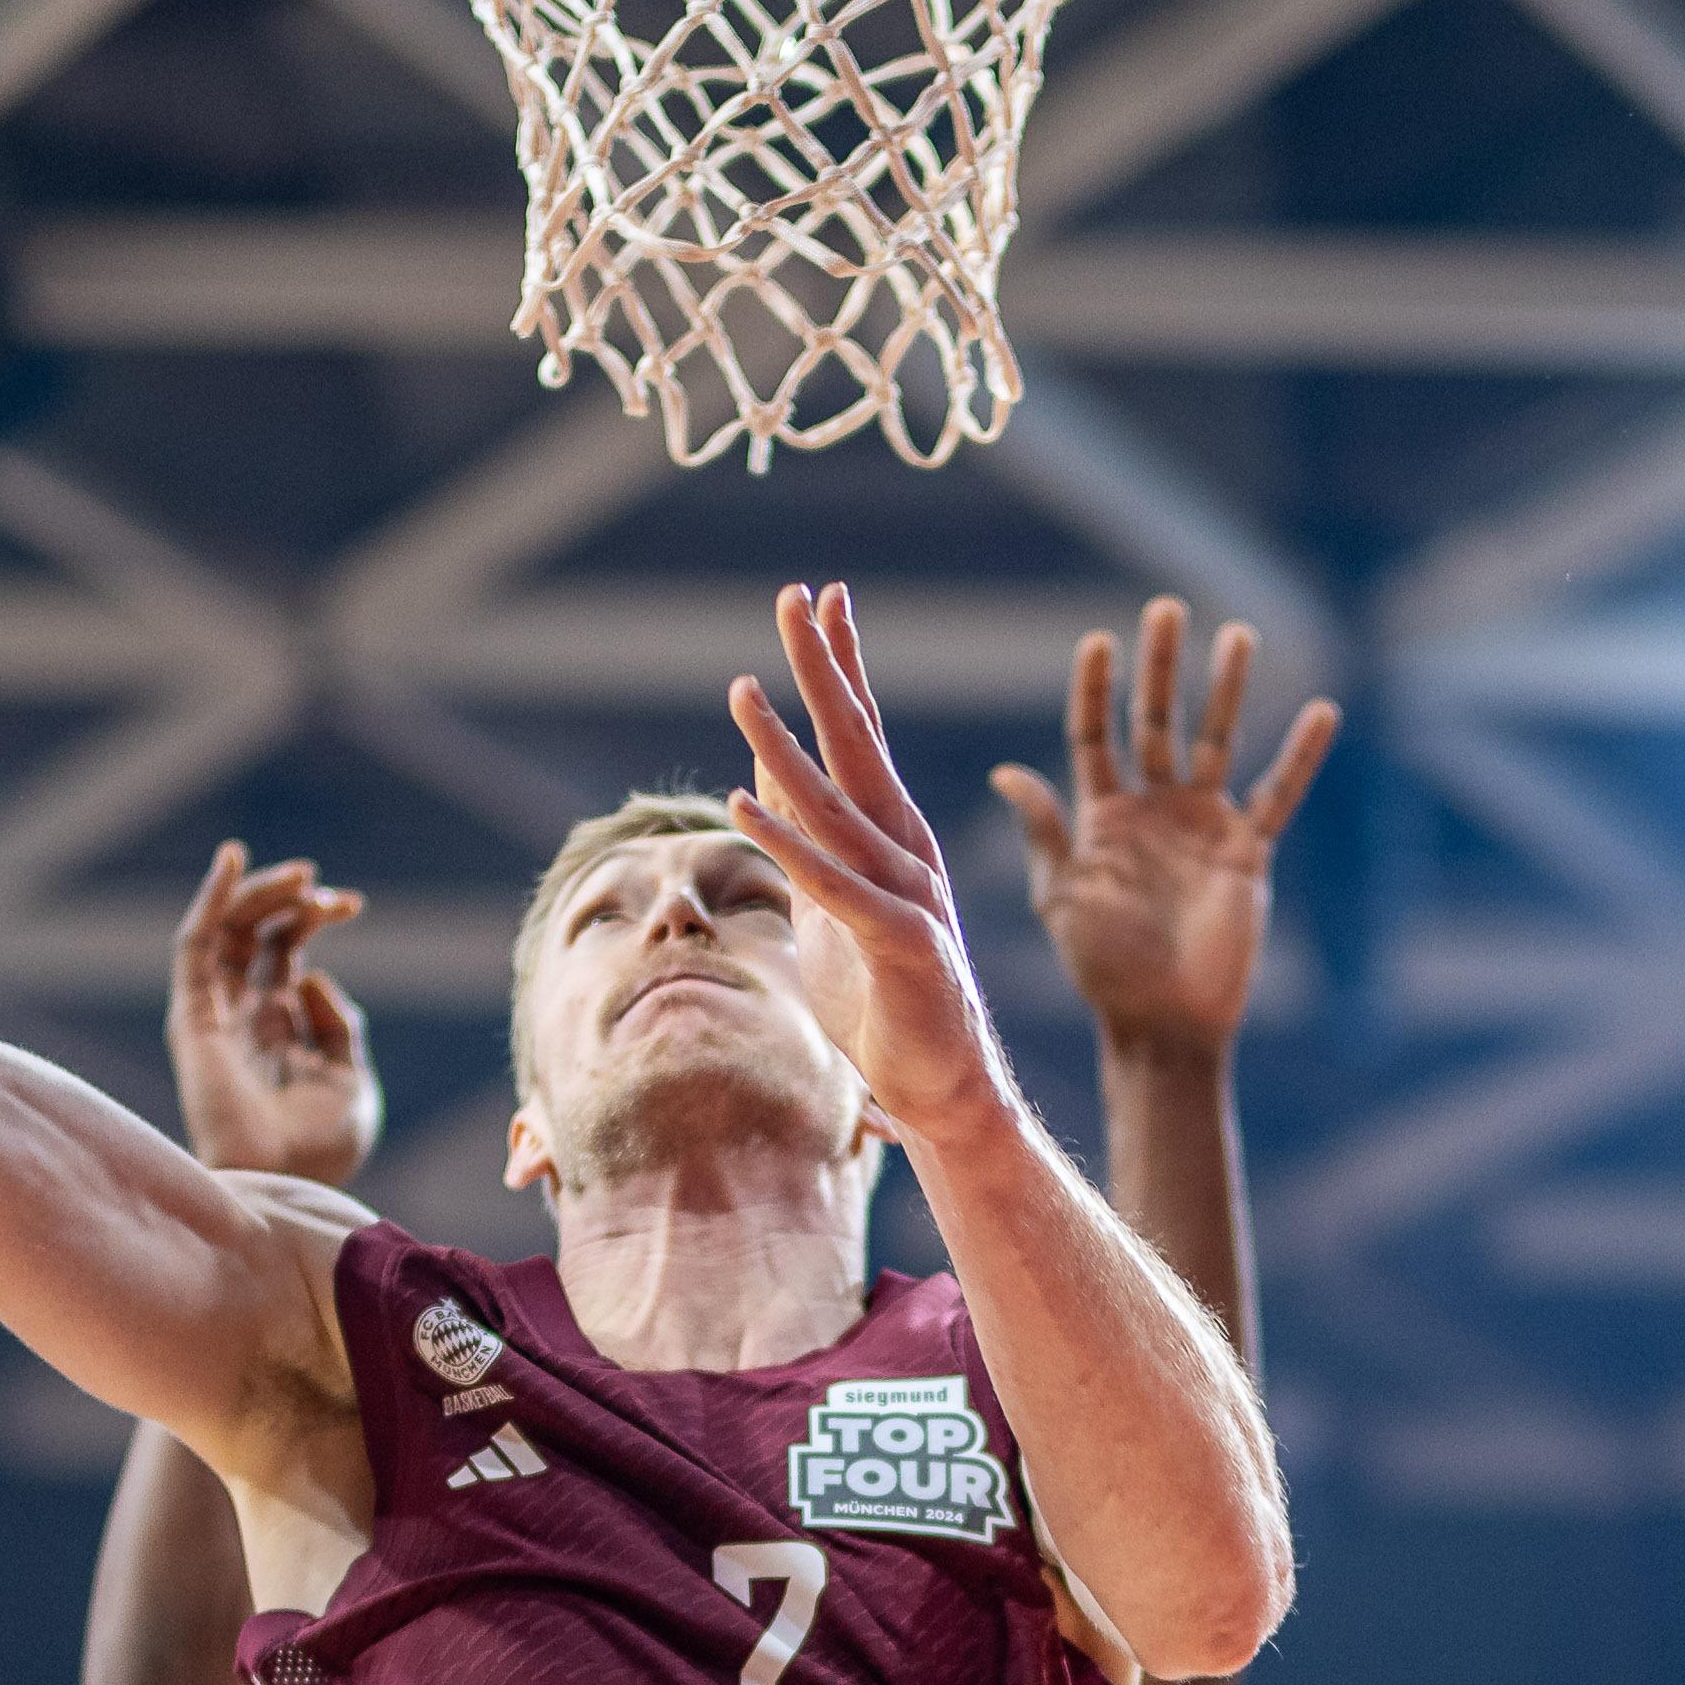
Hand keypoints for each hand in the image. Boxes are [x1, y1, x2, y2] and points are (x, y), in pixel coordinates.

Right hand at [166, 842, 379, 1186]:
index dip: (312, 918)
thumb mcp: (350, 1080)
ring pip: (226, 932)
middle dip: (291, 902)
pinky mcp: (194, 1019)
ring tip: (300, 875)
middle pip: (254, 936)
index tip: (352, 903)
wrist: (288, 1184)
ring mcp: (217, 1016)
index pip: (284, 953)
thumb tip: (311, 975)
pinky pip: (194, 949)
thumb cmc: (322, 1149)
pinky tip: (233, 863)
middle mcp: (244, 1017)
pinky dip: (211, 902)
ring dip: (259, 893)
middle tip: (326, 892)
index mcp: (279, 1030)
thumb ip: (339, 1026)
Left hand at [727, 583, 1012, 1145]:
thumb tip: (760, 771)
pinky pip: (833, 885)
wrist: (942, 1089)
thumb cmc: (883, 997)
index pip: (863, 733)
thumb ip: (804, 835)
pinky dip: (787, 842)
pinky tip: (742, 802)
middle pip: (859, 743)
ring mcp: (910, 894)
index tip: (822, 595)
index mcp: (892, 835)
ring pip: (839, 806)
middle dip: (827, 668)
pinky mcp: (902, 943)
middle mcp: (906, 849)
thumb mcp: (830, 900)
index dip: (842, 664)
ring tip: (741, 688)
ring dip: (786, 746)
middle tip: (799, 595)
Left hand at [993, 598, 1337, 1059]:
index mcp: (1103, 817)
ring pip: (1218, 742)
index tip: (1099, 639)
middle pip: (1157, 722)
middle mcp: (1154, 810)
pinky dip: (1300, 756)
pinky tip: (1322, 711)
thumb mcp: (1061, 897)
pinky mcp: (1247, 851)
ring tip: (1237, 634)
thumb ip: (1045, 832)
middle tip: (1166, 608)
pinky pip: (1279, 794)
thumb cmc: (1102, 969)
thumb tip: (1007, 771)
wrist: (1163, 1023)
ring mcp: (1203, 827)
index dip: (1096, 688)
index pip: (1096, 735)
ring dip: (1227, 690)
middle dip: (1161, 667)